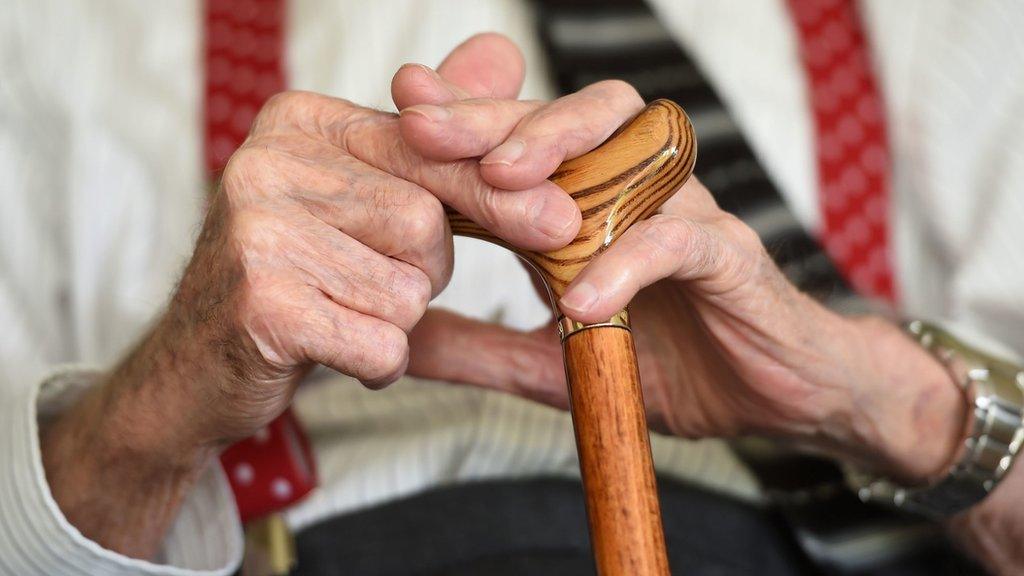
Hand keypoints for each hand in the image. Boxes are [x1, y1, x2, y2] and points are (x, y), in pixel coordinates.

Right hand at [39, 33, 580, 557]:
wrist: (196, 368)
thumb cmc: (295, 278)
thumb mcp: (365, 198)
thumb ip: (435, 135)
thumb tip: (505, 56)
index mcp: (301, 121)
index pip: (428, 147)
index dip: (495, 192)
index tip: (559, 221)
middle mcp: (269, 160)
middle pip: (426, 223)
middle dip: (424, 272)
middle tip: (375, 286)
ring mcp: (257, 229)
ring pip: (408, 289)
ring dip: (396, 322)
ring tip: (340, 315)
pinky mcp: (261, 302)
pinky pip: (381, 344)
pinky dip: (377, 364)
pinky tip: (332, 352)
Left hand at [398, 65, 966, 486]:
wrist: (778, 397)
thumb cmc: (672, 362)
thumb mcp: (555, 364)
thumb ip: (484, 348)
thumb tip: (403, 344)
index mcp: (590, 209)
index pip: (525, 145)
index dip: (467, 123)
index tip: (402, 108)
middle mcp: (636, 194)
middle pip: (568, 121)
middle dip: (495, 117)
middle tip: (426, 123)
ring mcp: (685, 217)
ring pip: (632, 145)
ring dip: (564, 152)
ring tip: (503, 181)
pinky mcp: (729, 258)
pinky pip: (676, 241)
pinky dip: (627, 262)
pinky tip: (582, 297)